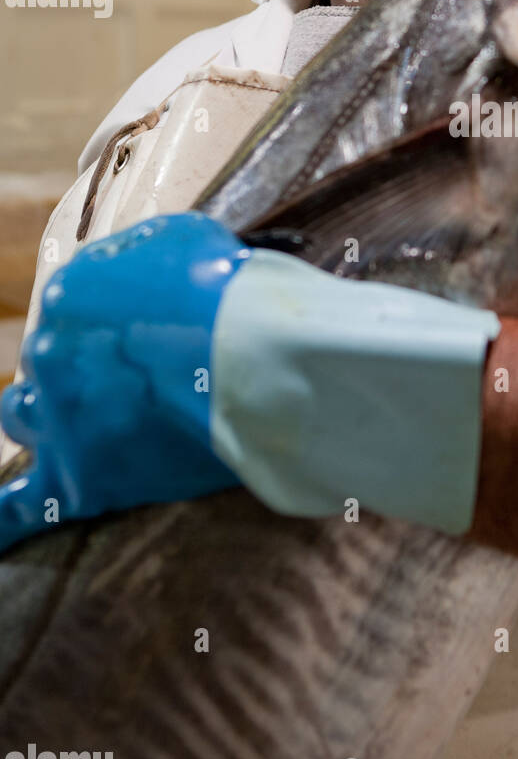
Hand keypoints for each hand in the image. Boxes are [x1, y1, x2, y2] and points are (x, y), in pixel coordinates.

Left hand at [0, 213, 248, 552]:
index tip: (150, 326)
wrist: (252, 359)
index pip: (75, 306)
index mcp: (69, 294)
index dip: (115, 320)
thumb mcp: (183, 236)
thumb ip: (141, 254)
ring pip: (22, 419)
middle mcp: (48, 355)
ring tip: (86, 422)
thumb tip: (137, 270)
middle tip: (125, 375)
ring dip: (48, 416)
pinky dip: (3, 522)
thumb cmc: (225, 294)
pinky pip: (17, 509)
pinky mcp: (79, 480)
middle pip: (46, 363)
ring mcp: (58, 420)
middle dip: (76, 367)